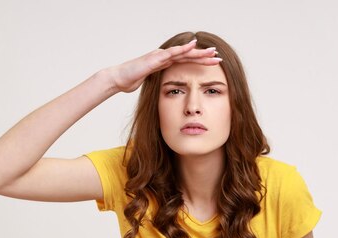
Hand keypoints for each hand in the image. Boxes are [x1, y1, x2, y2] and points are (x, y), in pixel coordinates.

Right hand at [106, 39, 220, 93]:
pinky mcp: (155, 58)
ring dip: (198, 52)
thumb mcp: (151, 84)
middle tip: (219, 56)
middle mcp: (164, 57)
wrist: (119, 79)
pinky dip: (183, 49)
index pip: (186, 62)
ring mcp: (160, 56)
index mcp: (165, 63)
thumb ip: (160, 83)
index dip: (200, 62)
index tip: (213, 63)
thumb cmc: (131, 81)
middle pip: (188, 56)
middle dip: (204, 57)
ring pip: (183, 52)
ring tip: (212, 51)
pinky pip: (172, 52)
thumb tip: (167, 91)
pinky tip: (193, 46)